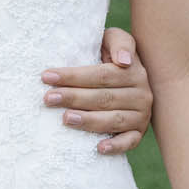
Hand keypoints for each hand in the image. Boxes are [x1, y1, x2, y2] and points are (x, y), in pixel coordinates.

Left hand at [41, 27, 152, 153]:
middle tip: (48, 98)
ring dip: (89, 121)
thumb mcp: (115, 40)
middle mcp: (141, 94)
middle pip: (104, 97)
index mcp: (134, 71)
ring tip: (66, 118)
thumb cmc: (111, 56)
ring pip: (114, 120)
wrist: (128, 76)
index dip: (74, 76)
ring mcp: (141, 115)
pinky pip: (130, 142)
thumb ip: (119, 42)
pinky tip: (98, 148)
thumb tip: (123, 61)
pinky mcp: (138, 133)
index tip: (47, 76)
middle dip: (74, 97)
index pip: (102, 75)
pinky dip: (116, 146)